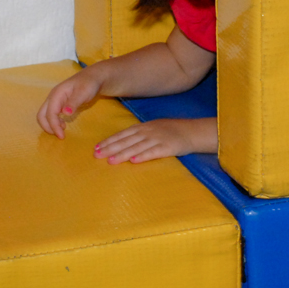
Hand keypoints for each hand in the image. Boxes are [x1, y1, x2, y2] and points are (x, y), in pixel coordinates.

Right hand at [36, 70, 102, 138]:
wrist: (94, 78)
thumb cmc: (89, 84)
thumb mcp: (84, 92)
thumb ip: (74, 102)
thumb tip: (65, 113)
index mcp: (57, 94)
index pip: (50, 113)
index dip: (54, 126)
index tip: (62, 136)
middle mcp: (53, 97)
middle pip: (41, 115)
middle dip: (47, 127)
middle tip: (60, 135)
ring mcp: (55, 100)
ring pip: (45, 115)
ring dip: (50, 125)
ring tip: (63, 130)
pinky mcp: (59, 103)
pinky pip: (51, 114)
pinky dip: (54, 121)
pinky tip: (63, 124)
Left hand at [93, 117, 216, 163]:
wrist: (192, 131)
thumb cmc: (171, 131)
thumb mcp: (154, 128)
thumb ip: (140, 134)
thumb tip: (122, 143)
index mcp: (144, 127)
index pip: (122, 134)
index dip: (109, 141)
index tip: (96, 148)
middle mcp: (148, 132)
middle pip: (126, 141)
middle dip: (110, 148)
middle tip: (97, 155)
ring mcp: (157, 139)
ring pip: (136, 147)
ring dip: (122, 154)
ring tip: (110, 161)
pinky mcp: (167, 147)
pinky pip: (153, 152)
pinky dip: (143, 156)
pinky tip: (133, 161)